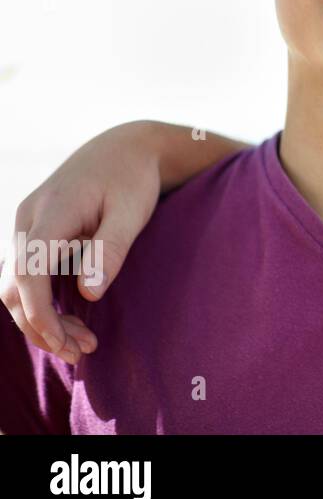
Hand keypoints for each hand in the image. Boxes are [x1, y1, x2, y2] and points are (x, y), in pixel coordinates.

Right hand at [1, 122, 161, 362]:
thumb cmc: (132, 178)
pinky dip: (44, 302)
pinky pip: (28, 276)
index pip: (28, 271)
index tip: (64, 340)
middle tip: (82, 353)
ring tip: (83, 345)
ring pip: (17, 285)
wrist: (125, 146)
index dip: (39, 311)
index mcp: (52, 212)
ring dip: (42, 318)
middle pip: (14, 285)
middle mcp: (29, 219)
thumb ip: (111, 250)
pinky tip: (74, 322)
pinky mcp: (35, 233)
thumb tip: (88, 295)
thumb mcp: (132, 211)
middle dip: (41, 325)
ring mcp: (27, 225)